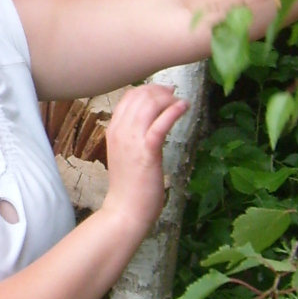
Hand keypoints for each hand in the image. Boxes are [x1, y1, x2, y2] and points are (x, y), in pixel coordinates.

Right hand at [103, 82, 187, 236]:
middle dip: (159, 90)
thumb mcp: (126, 153)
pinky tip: (184, 106)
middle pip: (139, 96)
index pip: (128, 97)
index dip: (147, 89)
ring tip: (179, 101)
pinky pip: (160, 123)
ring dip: (168, 98)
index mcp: (113, 130)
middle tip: (174, 94)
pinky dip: (174, 110)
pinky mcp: (147, 151)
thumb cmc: (129, 185)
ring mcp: (131, 140)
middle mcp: (120, 130)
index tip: (162, 91)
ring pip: (149, 104)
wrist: (126, 209)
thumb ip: (134, 136)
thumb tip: (149, 122)